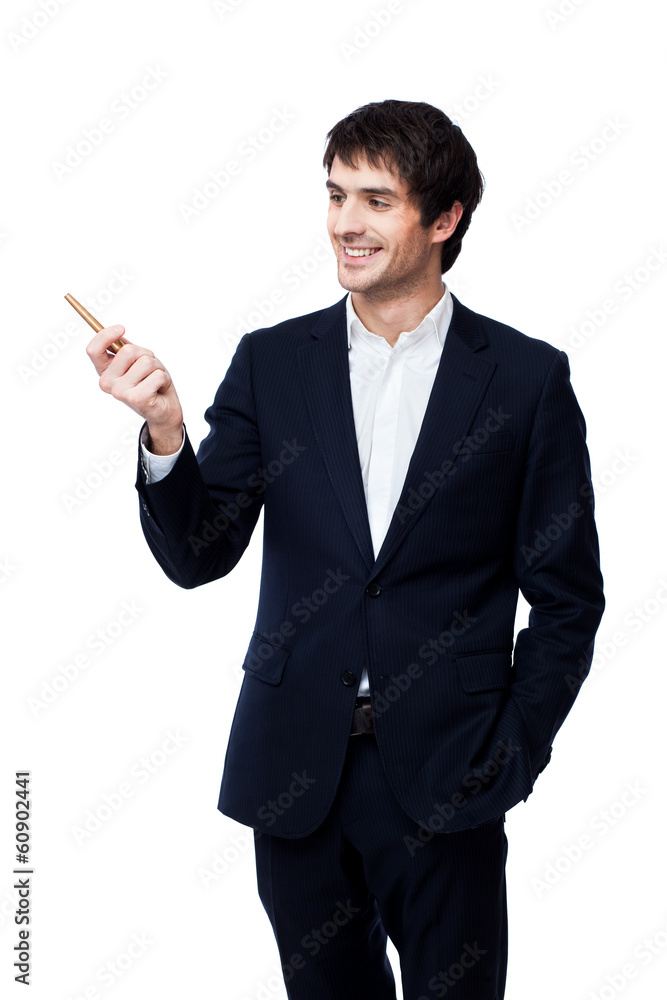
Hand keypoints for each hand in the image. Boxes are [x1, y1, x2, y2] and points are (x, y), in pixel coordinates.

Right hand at [86, 324, 183, 452]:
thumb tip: (116, 330)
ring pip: (146, 362)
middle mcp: (108, 383)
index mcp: (105, 372)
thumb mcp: (137, 361)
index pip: (94, 350)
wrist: (164, 409)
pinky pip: (157, 375)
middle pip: (128, 351)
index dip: (105, 335)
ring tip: (154, 380)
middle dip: (146, 355)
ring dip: (157, 368)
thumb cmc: (150, 382)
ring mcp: (120, 392)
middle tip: (149, 369)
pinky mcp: (136, 398)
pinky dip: (164, 379)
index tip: (121, 328)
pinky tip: (159, 389)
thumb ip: (125, 348)